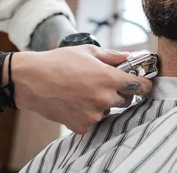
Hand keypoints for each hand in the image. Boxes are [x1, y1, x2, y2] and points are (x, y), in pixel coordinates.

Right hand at [11, 45, 152, 133]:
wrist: (31, 80)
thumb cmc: (59, 62)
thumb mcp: (88, 51)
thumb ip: (112, 56)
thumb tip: (129, 56)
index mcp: (108, 78)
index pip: (140, 86)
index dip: (144, 85)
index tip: (144, 84)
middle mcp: (104, 98)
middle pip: (126, 100)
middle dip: (120, 92)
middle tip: (104, 84)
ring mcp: (93, 114)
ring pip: (108, 111)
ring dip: (102, 103)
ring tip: (84, 91)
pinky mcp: (82, 126)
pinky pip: (93, 121)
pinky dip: (87, 114)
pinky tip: (75, 102)